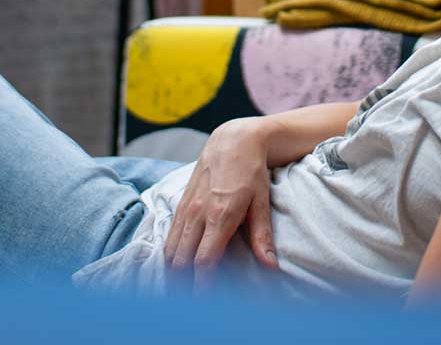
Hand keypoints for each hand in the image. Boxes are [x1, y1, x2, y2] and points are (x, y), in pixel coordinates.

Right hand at [163, 117, 278, 287]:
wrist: (234, 138)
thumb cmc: (252, 171)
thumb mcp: (262, 201)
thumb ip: (262, 236)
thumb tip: (271, 266)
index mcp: (220, 215)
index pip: (204, 260)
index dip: (203, 284)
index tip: (206, 300)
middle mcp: (198, 212)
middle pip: (182, 259)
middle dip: (185, 284)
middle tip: (192, 301)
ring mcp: (187, 206)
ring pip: (171, 249)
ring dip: (174, 271)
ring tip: (181, 289)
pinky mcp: (181, 201)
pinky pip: (169, 234)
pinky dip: (170, 254)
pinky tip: (175, 265)